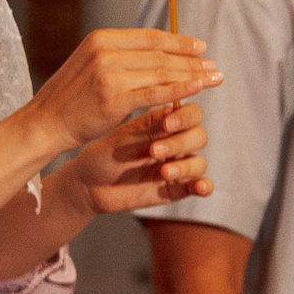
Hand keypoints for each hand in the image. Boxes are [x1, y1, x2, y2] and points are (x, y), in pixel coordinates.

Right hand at [24, 29, 221, 154]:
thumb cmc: (72, 97)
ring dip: (193, 74)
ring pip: (162, 72)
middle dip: (191, 60)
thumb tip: (159, 51)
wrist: (45, 123)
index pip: (150, 37)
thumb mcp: (92, 64)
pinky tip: (199, 88)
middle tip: (214, 65)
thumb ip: (121, 55)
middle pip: (160, 54)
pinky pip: (157, 92)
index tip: (200, 47)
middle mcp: (105, 51)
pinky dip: (181, 89)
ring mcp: (109, 74)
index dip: (179, 42)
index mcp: (101, 39)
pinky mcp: (114, 97)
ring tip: (214, 77)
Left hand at [59, 103, 213, 214]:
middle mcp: (175, 143)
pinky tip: (198, 187)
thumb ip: (151, 127)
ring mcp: (178, 165)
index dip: (186, 117)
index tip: (167, 124)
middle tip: (154, 151)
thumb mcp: (124, 139)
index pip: (191, 113)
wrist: (89, 186)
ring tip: (164, 173)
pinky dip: (205, 186)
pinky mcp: (178, 188)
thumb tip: (175, 105)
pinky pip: (202, 186)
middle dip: (180, 143)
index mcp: (164, 125)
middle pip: (199, 136)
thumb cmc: (103, 156)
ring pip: (200, 162)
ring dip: (185, 166)